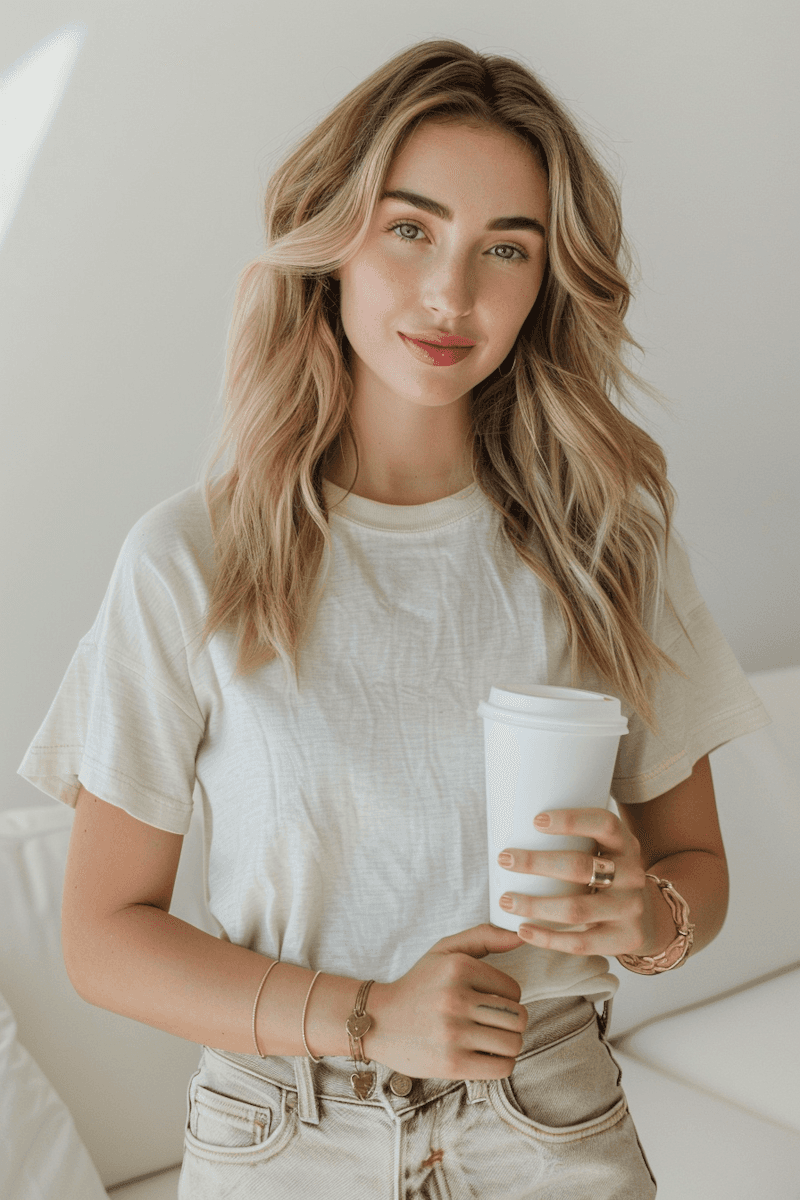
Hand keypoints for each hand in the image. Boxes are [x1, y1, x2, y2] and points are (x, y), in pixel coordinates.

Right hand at [366, 923, 528, 1080]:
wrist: (378, 1021)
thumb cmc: (419, 984)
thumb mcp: (445, 950)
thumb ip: (484, 937)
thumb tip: (521, 935)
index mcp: (459, 967)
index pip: (514, 990)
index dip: (506, 997)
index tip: (487, 1001)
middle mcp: (456, 999)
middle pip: (518, 1018)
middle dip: (511, 1022)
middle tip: (493, 1022)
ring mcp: (453, 1033)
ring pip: (513, 1043)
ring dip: (507, 1043)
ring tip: (489, 1038)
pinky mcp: (452, 1064)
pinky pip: (502, 1067)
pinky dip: (500, 1063)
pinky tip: (483, 1054)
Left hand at [497, 808, 659, 958]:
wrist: (648, 918)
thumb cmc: (608, 876)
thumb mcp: (605, 852)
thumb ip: (576, 841)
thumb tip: (512, 826)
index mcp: (625, 844)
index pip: (605, 824)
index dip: (572, 821)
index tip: (535, 821)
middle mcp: (632, 874)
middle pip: (580, 866)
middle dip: (536, 863)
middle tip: (504, 858)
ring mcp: (630, 909)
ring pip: (576, 909)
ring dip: (535, 905)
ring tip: (506, 900)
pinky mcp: (625, 939)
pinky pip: (580, 942)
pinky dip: (547, 938)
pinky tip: (523, 930)